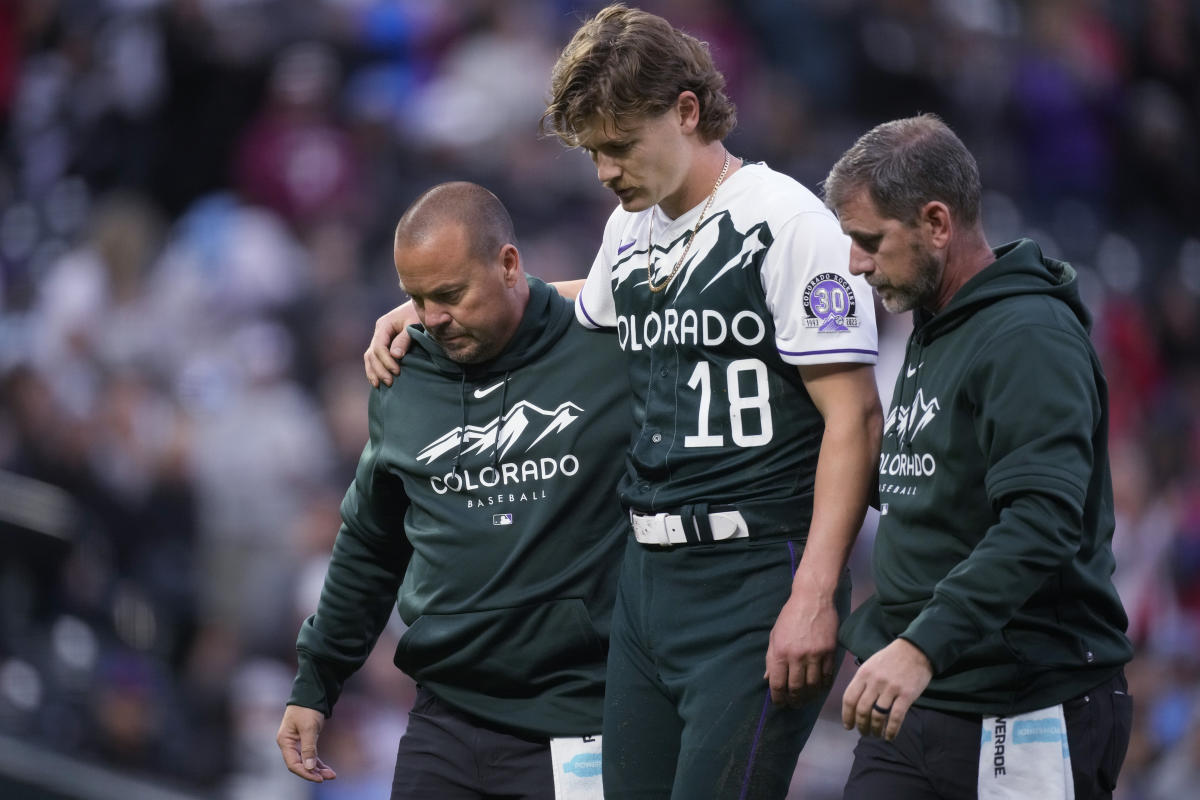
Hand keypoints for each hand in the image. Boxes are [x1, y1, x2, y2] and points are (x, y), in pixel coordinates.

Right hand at [277, 704, 337, 782]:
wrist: (311, 692)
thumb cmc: (307, 708)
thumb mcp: (308, 727)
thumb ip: (308, 748)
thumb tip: (309, 767)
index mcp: (285, 741)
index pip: (293, 763)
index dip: (305, 772)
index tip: (318, 778)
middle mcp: (289, 744)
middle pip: (299, 764)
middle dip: (313, 772)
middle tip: (328, 777)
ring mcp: (296, 743)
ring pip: (306, 761)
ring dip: (318, 769)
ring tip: (331, 775)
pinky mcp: (305, 741)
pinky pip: (311, 756)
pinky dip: (318, 762)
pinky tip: (327, 769)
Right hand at [364, 302, 418, 386]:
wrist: (423, 307)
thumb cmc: (420, 315)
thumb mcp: (414, 324)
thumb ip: (404, 339)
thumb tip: (396, 355)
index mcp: (384, 325)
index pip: (379, 346)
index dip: (386, 361)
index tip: (397, 371)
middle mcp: (379, 332)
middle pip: (372, 354)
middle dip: (379, 369)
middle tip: (390, 382)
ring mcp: (380, 338)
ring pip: (370, 357)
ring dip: (374, 371)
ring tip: (380, 385)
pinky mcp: (384, 344)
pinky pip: (374, 358)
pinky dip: (374, 369)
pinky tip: (377, 380)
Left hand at [764, 591, 838, 706]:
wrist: (812, 599)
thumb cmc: (790, 617)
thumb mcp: (774, 636)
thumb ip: (771, 659)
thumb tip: (768, 680)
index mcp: (780, 652)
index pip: (778, 684)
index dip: (778, 698)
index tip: (779, 703)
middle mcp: (797, 656)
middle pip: (796, 688)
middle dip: (794, 701)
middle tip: (794, 705)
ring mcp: (815, 655)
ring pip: (813, 686)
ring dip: (809, 697)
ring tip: (806, 700)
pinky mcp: (830, 652)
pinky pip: (827, 676)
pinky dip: (823, 686)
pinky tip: (819, 689)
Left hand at [841, 638, 932, 740]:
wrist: (916, 650)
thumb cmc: (891, 658)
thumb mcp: (871, 664)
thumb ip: (863, 681)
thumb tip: (854, 703)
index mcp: (863, 673)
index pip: (849, 698)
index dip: (847, 715)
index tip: (848, 726)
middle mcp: (875, 682)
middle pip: (862, 710)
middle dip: (861, 725)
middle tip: (863, 732)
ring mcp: (891, 689)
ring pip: (877, 716)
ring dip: (875, 729)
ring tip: (875, 734)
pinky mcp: (906, 695)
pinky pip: (896, 717)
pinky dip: (891, 730)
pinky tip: (890, 736)